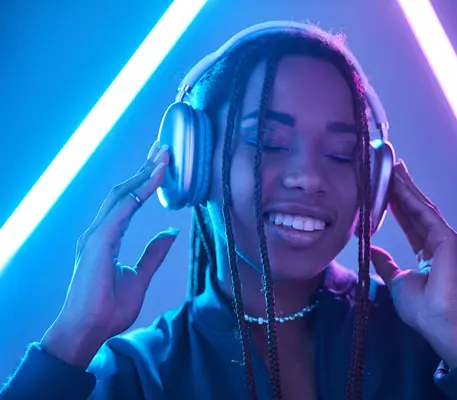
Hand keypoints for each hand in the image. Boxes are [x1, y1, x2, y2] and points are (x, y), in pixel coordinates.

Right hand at [41, 141, 177, 366]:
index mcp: (107, 237)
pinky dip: (140, 192)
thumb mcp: (140, 276)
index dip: (144, 180)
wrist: (88, 330)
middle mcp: (99, 231)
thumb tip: (171, 232)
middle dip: (144, 168)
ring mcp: (96, 235)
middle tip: (164, 147)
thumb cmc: (108, 308)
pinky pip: (122, 210)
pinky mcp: (98, 243)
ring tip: (164, 155)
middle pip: (124, 191)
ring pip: (122, 195)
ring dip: (144, 173)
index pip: (127, 200)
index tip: (161, 163)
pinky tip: (155, 178)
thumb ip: (154, 253)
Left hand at [371, 160, 456, 366]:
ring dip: (407, 187)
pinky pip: (426, 214)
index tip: (385, 188)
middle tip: (390, 168)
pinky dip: (412, 198)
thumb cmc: (423, 309)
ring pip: (422, 208)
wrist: (440, 323)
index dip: (397, 205)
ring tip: (394, 168)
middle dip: (403, 189)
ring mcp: (445, 240)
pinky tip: (400, 184)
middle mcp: (438, 243)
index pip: (410, 222)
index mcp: (428, 253)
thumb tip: (372, 249)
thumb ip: (386, 263)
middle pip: (417, 210)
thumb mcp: (397, 281)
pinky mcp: (449, 240)